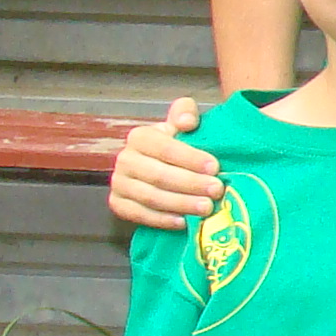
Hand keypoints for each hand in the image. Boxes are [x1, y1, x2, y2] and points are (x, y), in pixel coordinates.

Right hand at [108, 100, 216, 230]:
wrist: (163, 165)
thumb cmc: (179, 143)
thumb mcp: (182, 122)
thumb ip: (185, 112)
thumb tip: (186, 122)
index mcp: (140, 137)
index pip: (164, 148)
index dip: (190, 158)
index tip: (215, 167)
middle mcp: (125, 159)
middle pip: (158, 175)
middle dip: (190, 184)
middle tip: (217, 190)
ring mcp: (119, 183)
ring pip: (150, 196)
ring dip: (180, 204)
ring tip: (207, 208)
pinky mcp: (118, 203)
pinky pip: (138, 214)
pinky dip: (161, 220)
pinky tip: (183, 222)